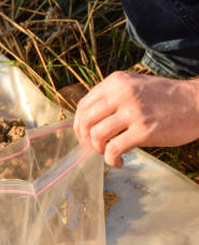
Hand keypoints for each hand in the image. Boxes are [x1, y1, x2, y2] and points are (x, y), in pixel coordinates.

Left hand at [74, 71, 198, 166]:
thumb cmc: (166, 98)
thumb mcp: (135, 85)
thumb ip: (112, 96)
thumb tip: (88, 119)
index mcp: (116, 82)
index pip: (83, 105)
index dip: (79, 124)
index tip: (84, 135)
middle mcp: (122, 93)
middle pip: (85, 121)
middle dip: (84, 139)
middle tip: (94, 147)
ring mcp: (133, 112)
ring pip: (96, 135)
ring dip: (98, 149)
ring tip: (108, 153)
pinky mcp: (144, 130)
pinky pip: (114, 149)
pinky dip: (111, 159)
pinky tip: (119, 162)